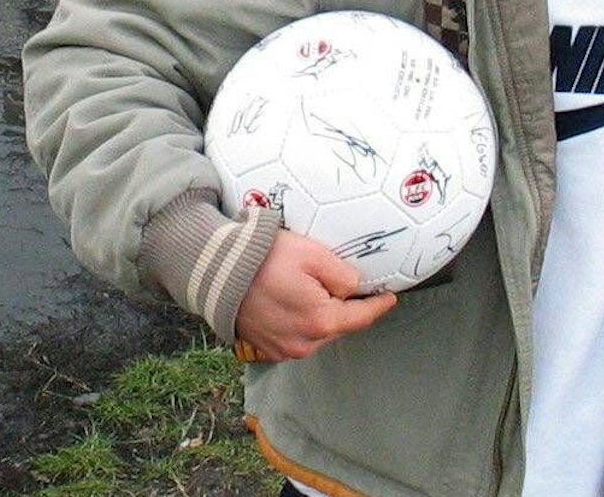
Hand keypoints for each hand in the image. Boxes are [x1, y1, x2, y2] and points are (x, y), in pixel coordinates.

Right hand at [233, 230, 396, 361]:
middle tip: (341, 285)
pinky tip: (288, 304)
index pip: (361, 317)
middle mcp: (304, 343)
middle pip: (337, 326)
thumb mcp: (311, 253)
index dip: (377, 306)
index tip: (390, 297)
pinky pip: (294, 339)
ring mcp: (283, 349)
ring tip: (308, 292)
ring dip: (319, 317)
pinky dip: (298, 325)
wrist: (214, 271)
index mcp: (321, 321)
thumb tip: (353, 288)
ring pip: (316, 334)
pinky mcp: (266, 350)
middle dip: (343, 308)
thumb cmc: (263, 259)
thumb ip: (342, 274)